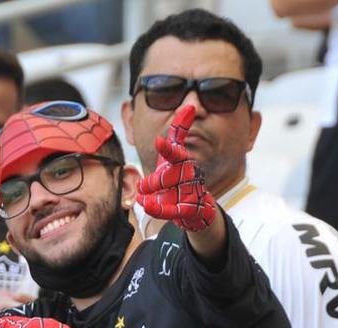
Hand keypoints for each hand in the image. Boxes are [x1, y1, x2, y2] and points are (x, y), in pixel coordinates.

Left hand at [135, 105, 216, 231]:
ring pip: (170, 190)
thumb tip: (190, 106)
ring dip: (154, 191)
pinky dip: (159, 209)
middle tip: (142, 185)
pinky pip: (173, 210)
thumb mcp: (176, 154)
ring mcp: (188, 194)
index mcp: (183, 162)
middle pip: (170, 174)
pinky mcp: (187, 211)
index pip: (176, 153)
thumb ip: (179, 132)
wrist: (195, 208)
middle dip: (156, 179)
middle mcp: (187, 176)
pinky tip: (146, 206)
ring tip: (142, 195)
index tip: (158, 142)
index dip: (167, 148)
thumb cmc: (179, 176)